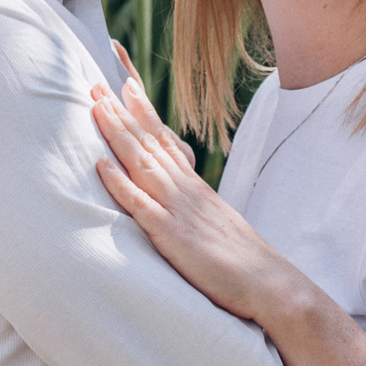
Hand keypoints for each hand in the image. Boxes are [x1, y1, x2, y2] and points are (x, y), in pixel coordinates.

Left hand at [90, 50, 304, 325]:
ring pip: (141, 162)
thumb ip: (192, 204)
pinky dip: (119, 182)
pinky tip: (101, 165)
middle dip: (120, 111)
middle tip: (96, 82)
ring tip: (96, 105)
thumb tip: (178, 196)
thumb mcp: (213, 221)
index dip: (143, 111)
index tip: (125, 83)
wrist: (269, 283)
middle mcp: (185, 189)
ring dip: (117, 132)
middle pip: (148, 141)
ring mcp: (178, 209)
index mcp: (193, 186)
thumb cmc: (240, 260)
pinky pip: (140, 205)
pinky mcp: (172, 235)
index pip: (164, 139)